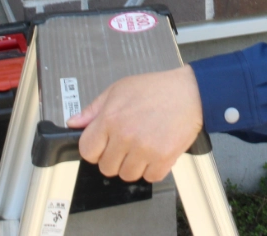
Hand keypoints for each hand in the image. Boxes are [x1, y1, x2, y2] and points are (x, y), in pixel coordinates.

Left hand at [66, 65, 202, 182]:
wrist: (191, 92)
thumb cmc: (157, 89)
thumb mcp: (120, 89)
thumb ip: (94, 108)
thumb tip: (75, 123)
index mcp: (110, 119)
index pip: (87, 151)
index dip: (95, 149)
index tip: (104, 145)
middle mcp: (125, 136)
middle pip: (106, 167)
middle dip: (115, 157)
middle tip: (128, 143)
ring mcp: (144, 149)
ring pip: (127, 175)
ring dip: (134, 165)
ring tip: (144, 146)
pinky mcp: (163, 158)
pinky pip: (150, 177)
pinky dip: (154, 168)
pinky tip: (156, 152)